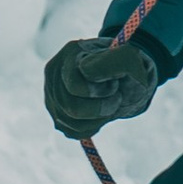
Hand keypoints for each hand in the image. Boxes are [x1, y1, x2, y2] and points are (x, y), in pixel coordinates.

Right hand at [43, 36, 159, 138]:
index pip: (75, 85)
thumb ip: (113, 61)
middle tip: (115, 96)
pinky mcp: (56, 112)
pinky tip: (101, 113)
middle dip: (100, 107)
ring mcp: (52, 92)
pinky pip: (71, 130)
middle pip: (70, 107)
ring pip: (69, 122)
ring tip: (108, 103)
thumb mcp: (130, 60)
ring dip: (97, 118)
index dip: (101, 91)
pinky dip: (91, 126)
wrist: (127, 77)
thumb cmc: (129, 67)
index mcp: (70, 52)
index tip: (116, 83)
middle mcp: (55, 72)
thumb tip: (85, 71)